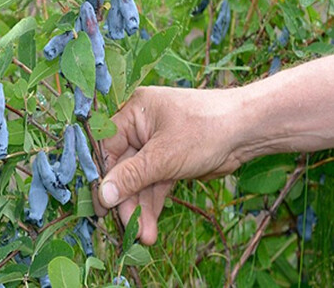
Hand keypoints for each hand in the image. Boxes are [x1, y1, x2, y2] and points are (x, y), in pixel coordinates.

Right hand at [98, 86, 242, 244]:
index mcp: (135, 113)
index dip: (103, 177)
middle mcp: (142, 127)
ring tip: (144, 237)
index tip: (101, 206)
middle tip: (127, 228)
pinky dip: (154, 203)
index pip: (108, 147)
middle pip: (124, 168)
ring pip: (140, 180)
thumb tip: (103, 195)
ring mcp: (157, 144)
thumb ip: (131, 177)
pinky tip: (151, 226)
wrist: (248, 131)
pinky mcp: (171, 160)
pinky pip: (155, 183)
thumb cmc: (205, 131)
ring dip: (141, 207)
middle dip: (127, 199)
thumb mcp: (163, 156)